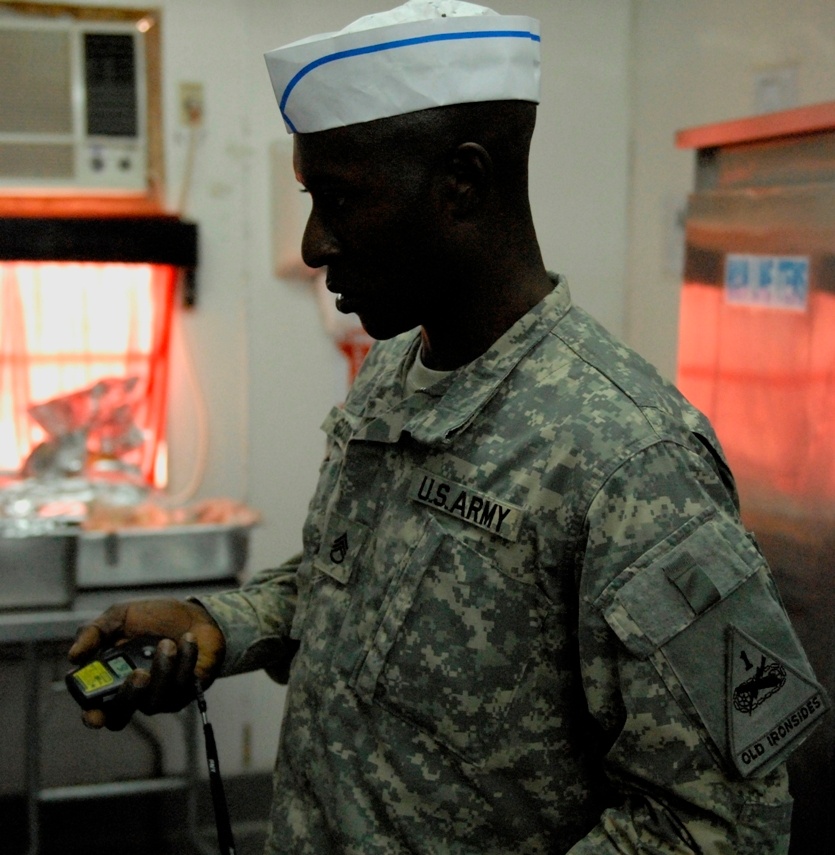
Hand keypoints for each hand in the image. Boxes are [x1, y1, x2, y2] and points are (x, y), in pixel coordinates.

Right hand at [68, 598, 225, 730]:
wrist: (195, 612)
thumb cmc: (155, 618)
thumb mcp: (120, 616)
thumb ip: (94, 632)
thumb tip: (74, 655)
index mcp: (111, 679)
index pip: (96, 711)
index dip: (92, 716)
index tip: (94, 712)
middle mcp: (134, 693)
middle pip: (122, 715)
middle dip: (129, 696)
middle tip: (139, 673)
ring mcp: (161, 696)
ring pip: (155, 700)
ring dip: (162, 669)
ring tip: (168, 643)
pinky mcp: (187, 692)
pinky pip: (184, 685)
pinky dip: (186, 659)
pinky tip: (188, 639)